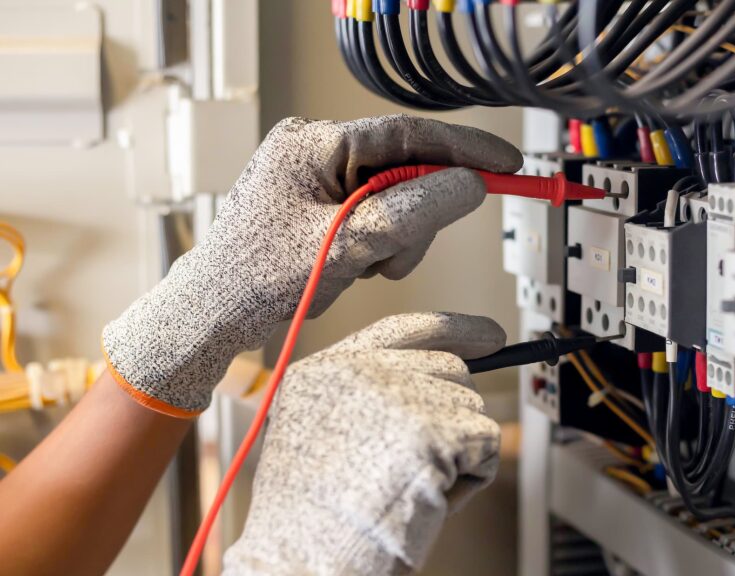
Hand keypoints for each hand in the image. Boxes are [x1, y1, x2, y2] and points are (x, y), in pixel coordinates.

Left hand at [102, 115, 521, 416]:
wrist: (217, 312)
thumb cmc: (258, 278)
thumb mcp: (346, 245)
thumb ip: (412, 211)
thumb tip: (468, 185)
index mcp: (313, 143)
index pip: (406, 135)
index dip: (464, 150)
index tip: (506, 166)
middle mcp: (315, 148)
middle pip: (405, 168)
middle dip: (415, 218)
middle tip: (394, 258)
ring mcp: (317, 174)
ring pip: (396, 195)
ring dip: (397, 237)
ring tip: (364, 267)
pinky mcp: (321, 198)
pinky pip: (377, 211)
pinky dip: (381, 242)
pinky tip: (356, 263)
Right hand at [222, 312, 505, 575]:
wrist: (304, 564)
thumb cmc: (314, 521)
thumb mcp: (323, 436)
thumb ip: (373, 399)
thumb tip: (445, 385)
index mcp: (323, 371)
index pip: (404, 329)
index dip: (456, 329)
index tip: (491, 335)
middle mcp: (358, 373)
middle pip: (451, 369)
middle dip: (453, 415)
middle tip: (422, 463)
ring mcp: (395, 397)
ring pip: (471, 407)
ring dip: (458, 453)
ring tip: (410, 487)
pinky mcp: (430, 430)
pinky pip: (486, 442)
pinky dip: (472, 478)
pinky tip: (430, 498)